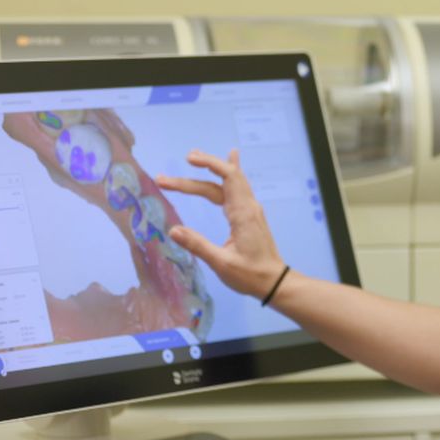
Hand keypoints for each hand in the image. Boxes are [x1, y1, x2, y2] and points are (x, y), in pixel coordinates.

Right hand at [155, 149, 284, 299]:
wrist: (274, 281)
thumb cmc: (250, 274)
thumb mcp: (222, 263)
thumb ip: (198, 245)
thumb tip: (173, 230)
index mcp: (243, 213)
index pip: (228, 177)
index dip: (209, 164)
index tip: (188, 160)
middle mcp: (248, 206)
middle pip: (224, 178)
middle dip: (195, 174)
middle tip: (164, 179)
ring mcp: (250, 209)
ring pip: (231, 181)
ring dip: (212, 169)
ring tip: (193, 157)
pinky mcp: (248, 215)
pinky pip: (237, 188)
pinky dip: (228, 174)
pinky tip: (231, 160)